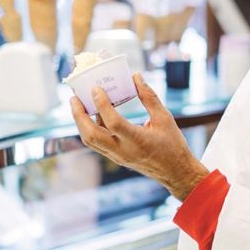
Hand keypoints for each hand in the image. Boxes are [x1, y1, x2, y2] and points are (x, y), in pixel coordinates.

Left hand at [70, 73, 208, 200]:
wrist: (175, 173)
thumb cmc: (172, 144)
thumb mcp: (165, 118)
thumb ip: (149, 97)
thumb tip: (136, 76)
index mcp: (138, 140)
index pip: (113, 123)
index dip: (102, 105)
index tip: (96, 88)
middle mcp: (123, 151)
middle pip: (91, 136)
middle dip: (79, 116)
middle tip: (74, 98)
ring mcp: (117, 156)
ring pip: (90, 141)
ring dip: (80, 122)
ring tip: (77, 104)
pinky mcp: (116, 158)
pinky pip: (97, 143)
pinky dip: (91, 128)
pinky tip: (93, 114)